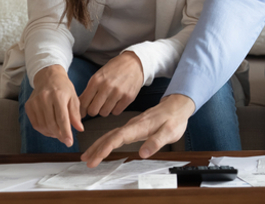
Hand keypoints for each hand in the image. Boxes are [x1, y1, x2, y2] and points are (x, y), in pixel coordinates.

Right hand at [24, 65, 83, 146]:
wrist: (48, 76)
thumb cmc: (64, 88)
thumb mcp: (74, 98)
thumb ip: (76, 114)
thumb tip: (80, 129)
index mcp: (58, 95)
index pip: (62, 118)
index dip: (66, 132)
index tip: (69, 142)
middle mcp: (44, 98)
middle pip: (51, 124)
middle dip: (59, 135)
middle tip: (65, 140)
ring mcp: (34, 102)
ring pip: (42, 126)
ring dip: (51, 134)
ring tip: (59, 133)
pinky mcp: (28, 106)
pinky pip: (35, 124)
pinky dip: (43, 130)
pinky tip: (50, 130)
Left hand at [78, 51, 144, 117]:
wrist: (134, 63)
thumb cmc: (114, 70)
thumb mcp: (98, 76)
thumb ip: (88, 91)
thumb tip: (80, 110)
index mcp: (96, 80)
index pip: (84, 103)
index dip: (82, 110)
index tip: (84, 111)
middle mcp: (107, 87)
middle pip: (93, 111)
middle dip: (93, 110)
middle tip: (97, 106)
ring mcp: (118, 93)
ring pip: (104, 113)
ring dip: (104, 110)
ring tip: (108, 102)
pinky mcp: (128, 97)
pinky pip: (116, 112)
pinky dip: (114, 109)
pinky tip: (116, 101)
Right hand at [81, 93, 195, 166]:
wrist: (177, 105)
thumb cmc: (174, 118)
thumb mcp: (170, 132)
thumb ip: (156, 142)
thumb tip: (143, 153)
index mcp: (139, 126)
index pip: (118, 137)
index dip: (105, 148)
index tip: (96, 158)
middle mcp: (132, 125)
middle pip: (110, 136)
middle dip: (96, 148)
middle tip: (86, 160)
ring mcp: (132, 125)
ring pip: (111, 135)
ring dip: (99, 145)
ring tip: (88, 155)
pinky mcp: (133, 127)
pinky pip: (116, 134)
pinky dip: (106, 141)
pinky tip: (102, 146)